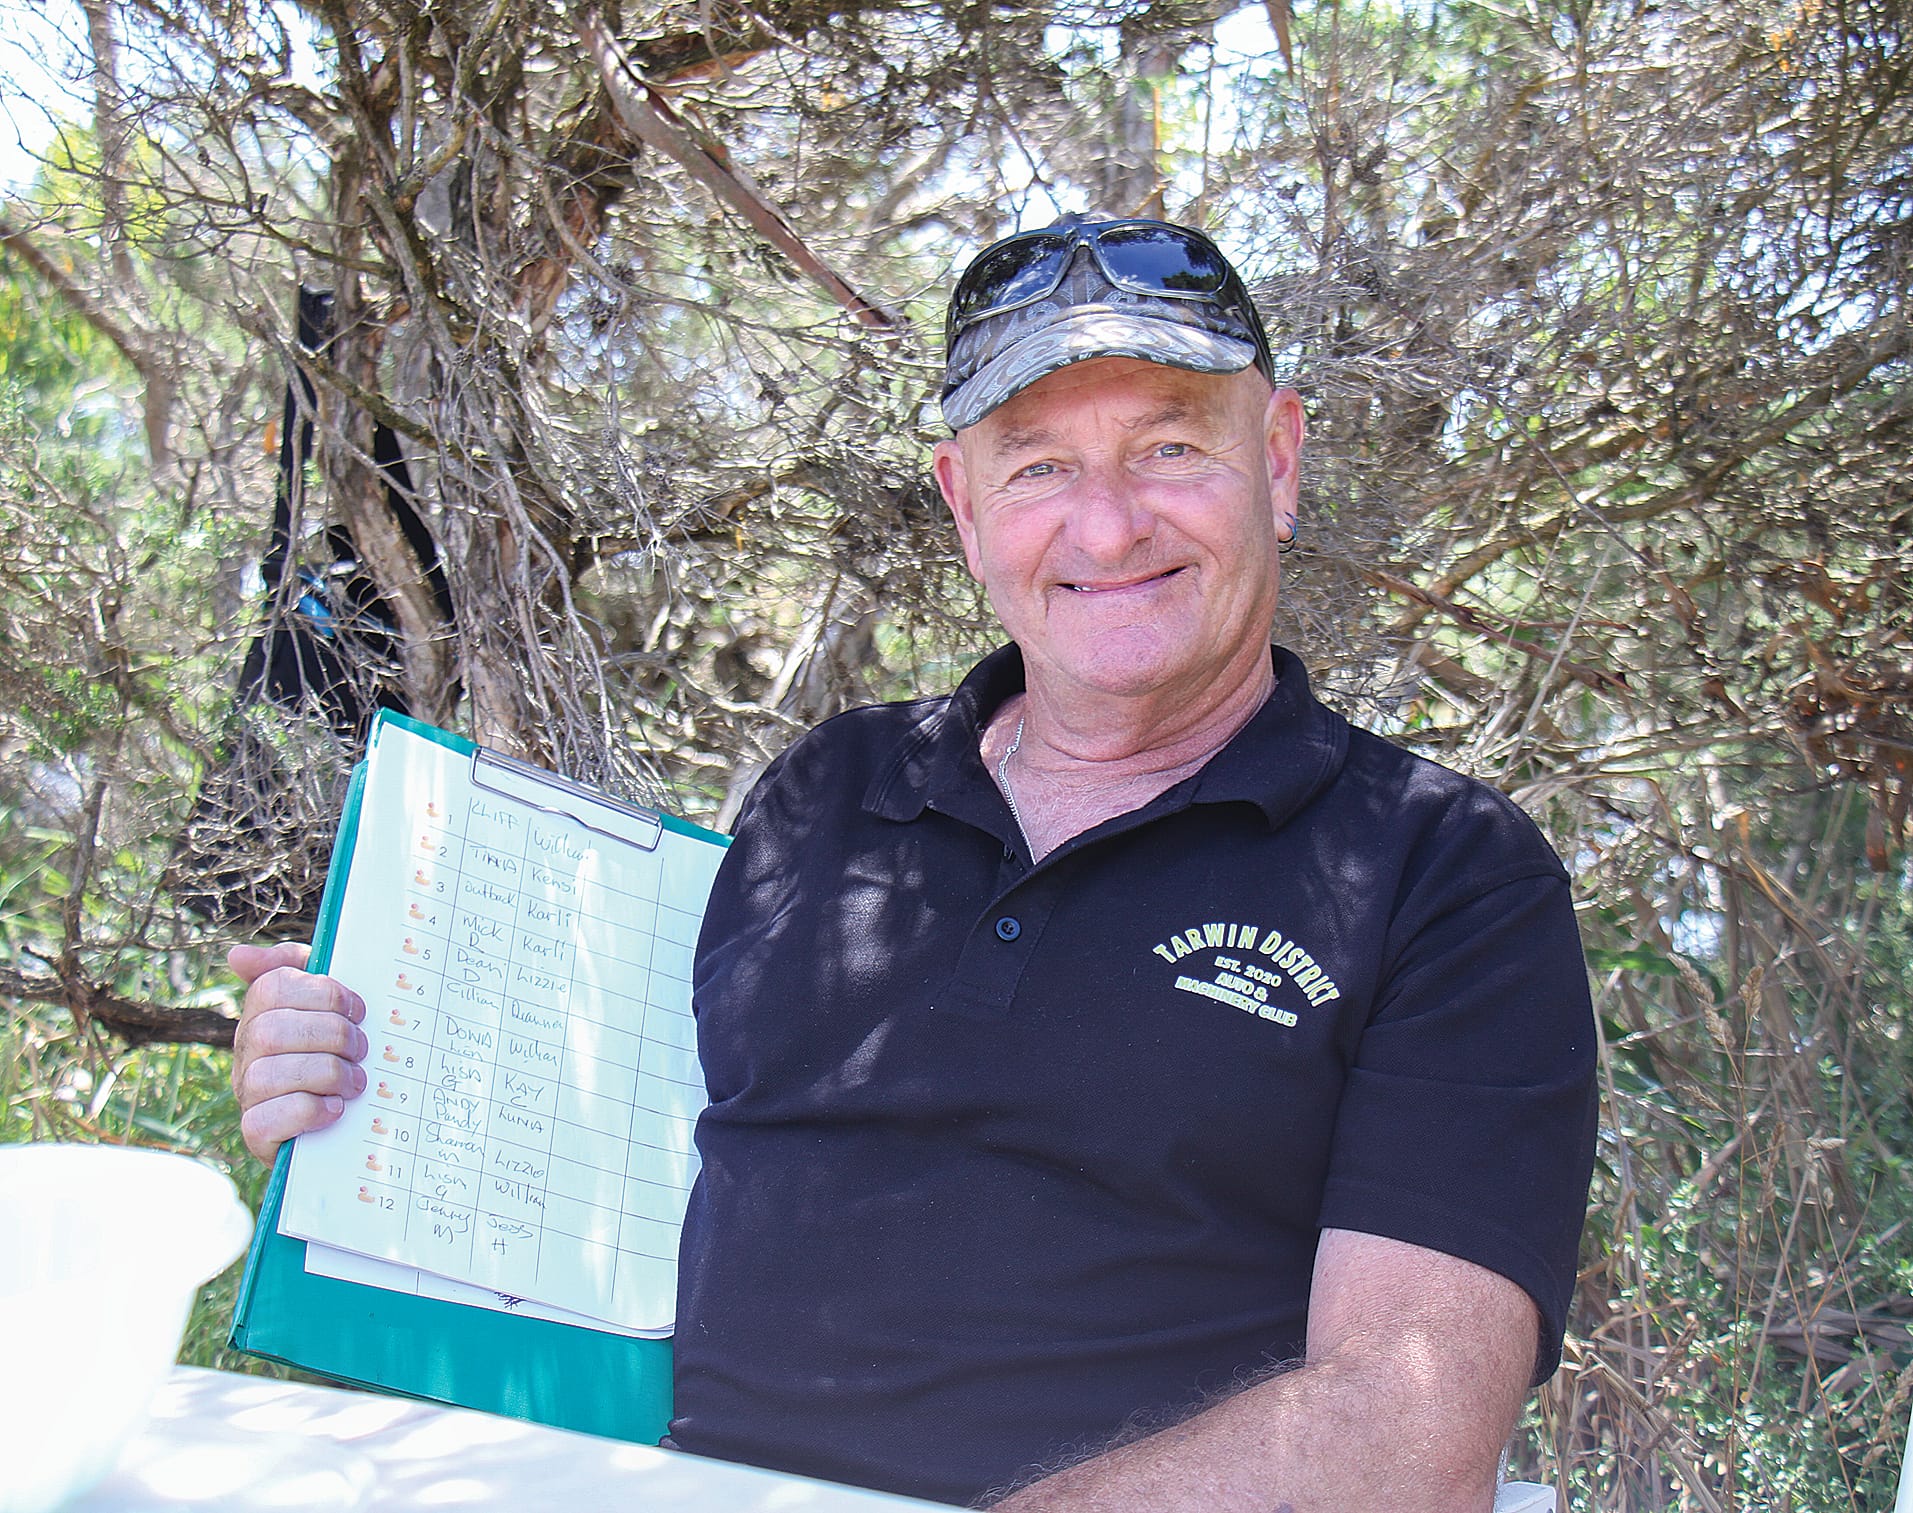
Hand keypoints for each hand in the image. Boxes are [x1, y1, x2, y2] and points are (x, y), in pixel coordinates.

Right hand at [228, 942, 368, 1163]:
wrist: (344, 1125)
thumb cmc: (335, 1052)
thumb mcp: (325, 1007)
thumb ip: (296, 970)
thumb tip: (238, 955)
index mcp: (261, 1015)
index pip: (273, 987)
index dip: (322, 993)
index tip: (358, 1009)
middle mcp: (246, 1054)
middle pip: (271, 1031)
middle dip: (330, 1035)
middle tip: (361, 1048)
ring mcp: (247, 1095)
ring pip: (267, 1075)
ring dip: (325, 1074)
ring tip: (355, 1081)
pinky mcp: (257, 1135)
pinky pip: (264, 1121)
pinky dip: (307, 1111)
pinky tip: (334, 1109)